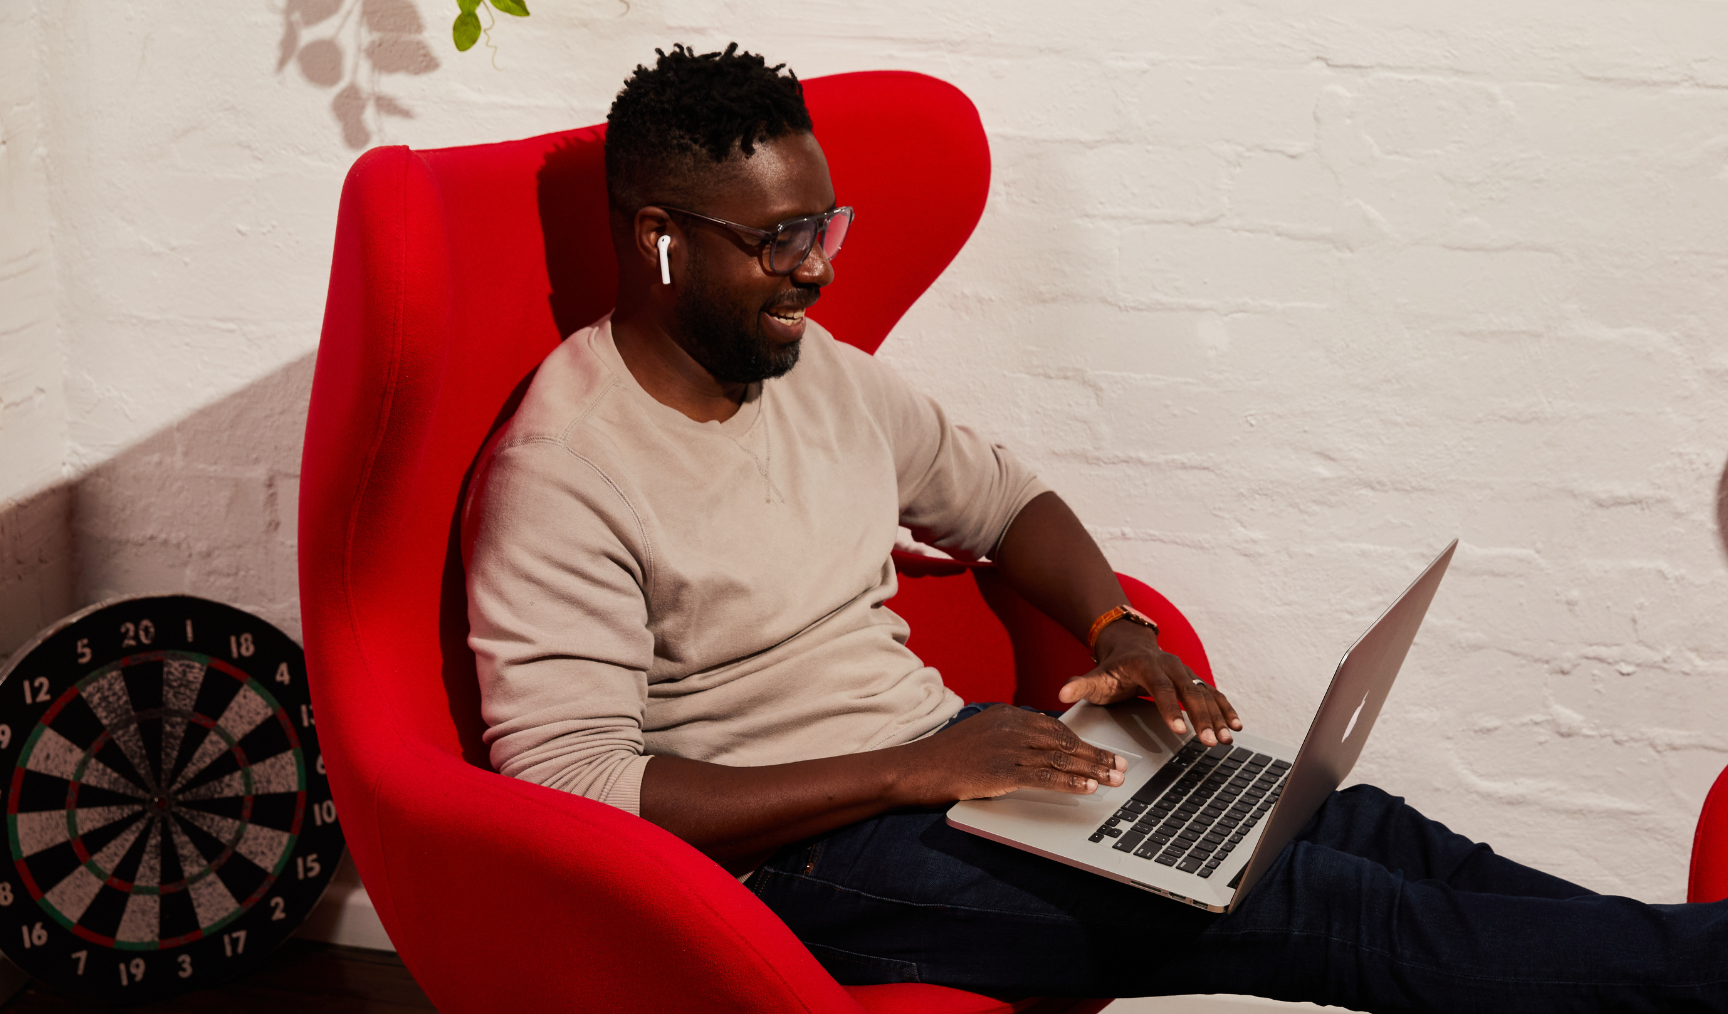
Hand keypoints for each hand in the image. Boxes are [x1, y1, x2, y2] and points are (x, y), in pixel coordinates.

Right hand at [894, 704, 1126, 804]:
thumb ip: (1010, 734)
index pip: (1055, 727)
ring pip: (1060, 759)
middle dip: (1096, 755)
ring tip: (1113, 779)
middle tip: (1121, 766)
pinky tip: (1087, 788)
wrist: (918, 768)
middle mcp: (1011, 727)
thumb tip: (1039, 744)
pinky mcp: (1003, 771)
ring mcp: (1008, 748)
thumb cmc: (947, 756)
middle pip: (1064, 741)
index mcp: (1008, 714)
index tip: (1103, 751)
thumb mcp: (981, 733)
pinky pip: (1044, 777)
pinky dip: (1069, 783)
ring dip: (1091, 770)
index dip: (1083, 741)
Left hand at [1057, 622, 1241, 746]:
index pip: (1160, 688)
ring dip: (1217, 716)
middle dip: (1201, 717)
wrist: (1130, 644)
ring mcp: (1186, 672)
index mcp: (1147, 665)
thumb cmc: (1113, 667)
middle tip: (1208, 741)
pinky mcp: (1196, 681)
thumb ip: (1080, 686)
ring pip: (1206, 694)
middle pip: (1189, 692)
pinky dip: (1226, 709)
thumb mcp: (1096, 676)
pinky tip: (1236, 726)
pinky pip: (1215, 694)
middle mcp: (1171, 666)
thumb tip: (1061, 694)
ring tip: (1226, 738)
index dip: (1170, 708)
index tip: (1179, 730)